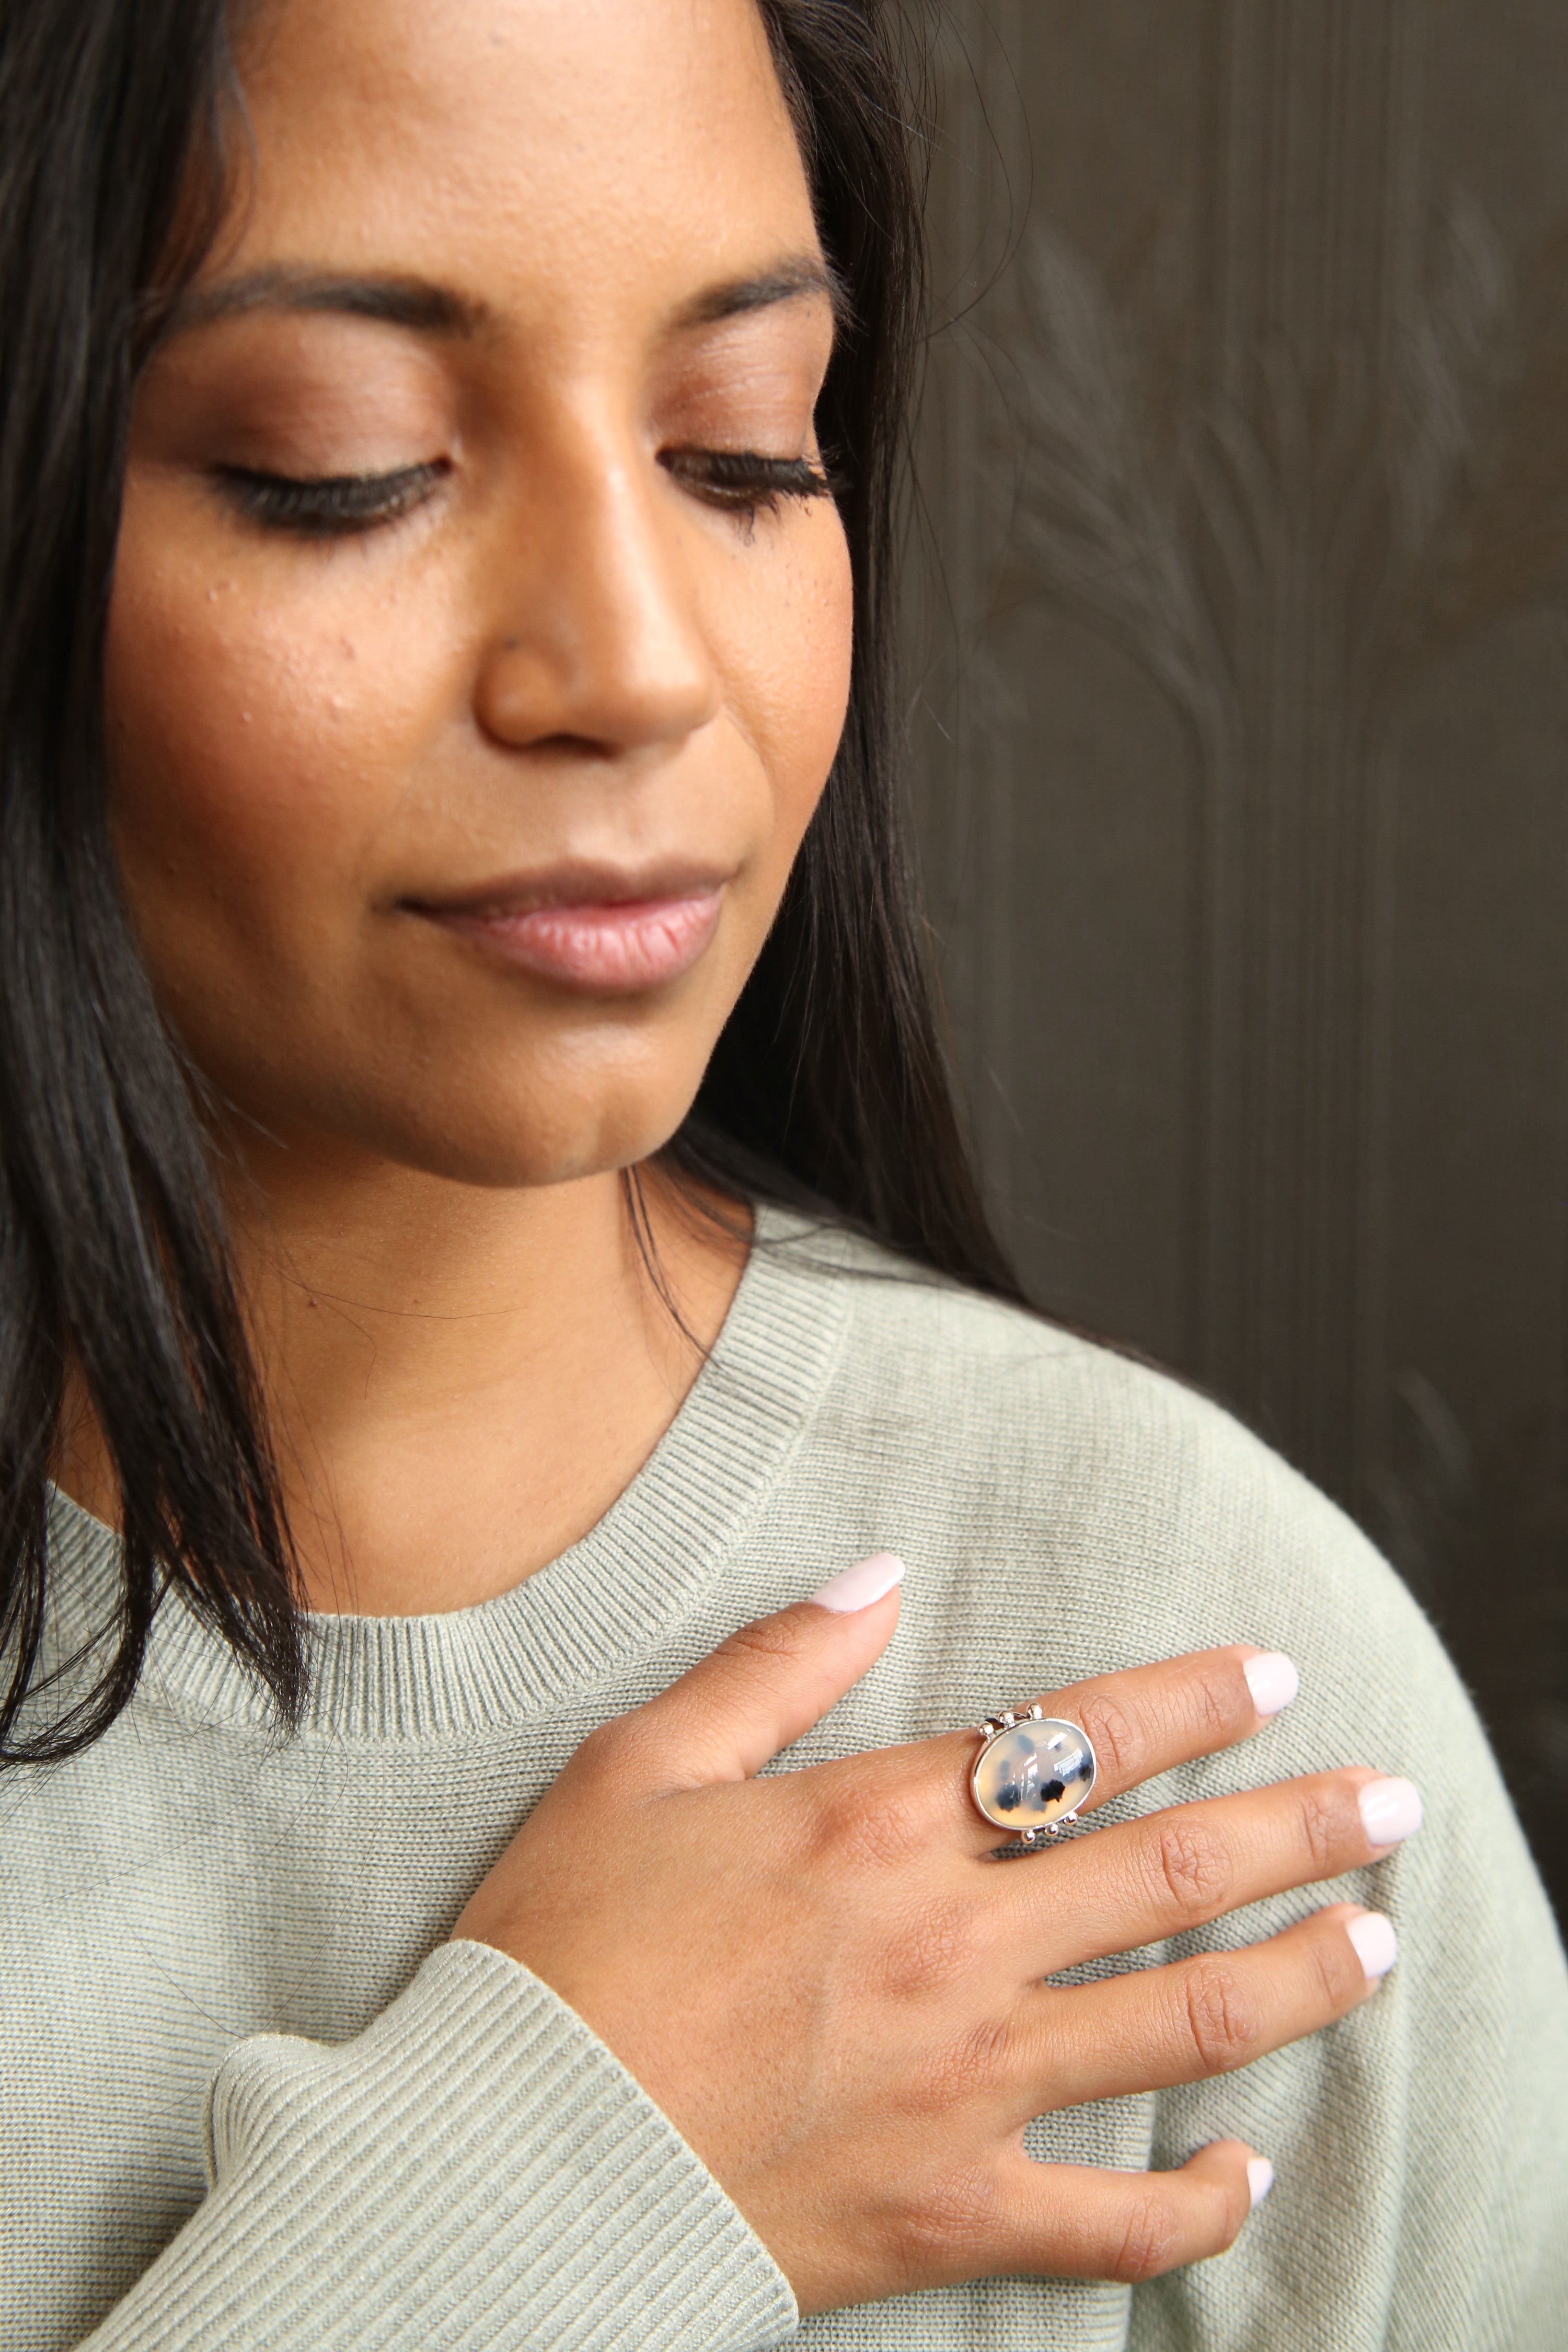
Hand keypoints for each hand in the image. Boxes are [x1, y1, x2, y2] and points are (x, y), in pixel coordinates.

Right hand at [453, 1564, 1416, 2313]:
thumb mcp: (634, 1770)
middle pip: (1165, 1868)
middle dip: (1297, 1825)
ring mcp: (963, 2085)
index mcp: (872, 1828)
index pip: (1076, 1741)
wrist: (509, 2159)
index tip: (1268, 1677)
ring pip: (1180, 2020)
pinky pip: (1111, 2223)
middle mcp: (946, 1946)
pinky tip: (1245, 2173)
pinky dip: (1194, 2204)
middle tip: (1386, 1799)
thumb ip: (767, 1670)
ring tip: (1374, 1942)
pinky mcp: (949, 2210)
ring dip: (1296, 1975)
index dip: (1189, 1701)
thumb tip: (877, 1580)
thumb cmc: (557, 1957)